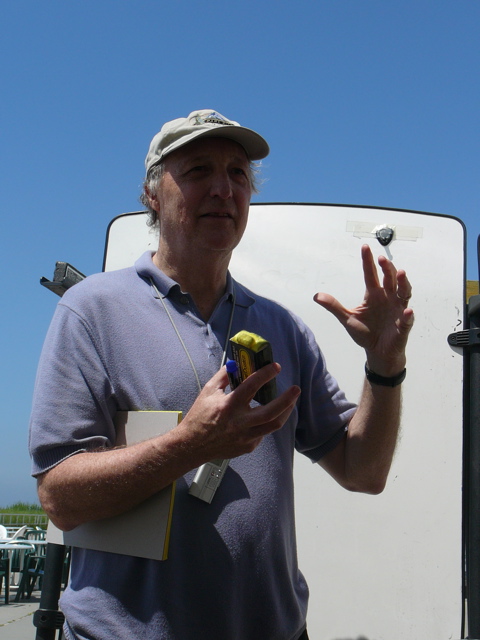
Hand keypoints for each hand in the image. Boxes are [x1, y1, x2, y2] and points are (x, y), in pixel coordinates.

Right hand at [178, 363, 300, 460]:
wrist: (192, 445)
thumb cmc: (199, 417)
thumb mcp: (208, 391)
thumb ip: (223, 376)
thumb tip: (236, 364)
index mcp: (229, 405)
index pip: (252, 386)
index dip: (266, 374)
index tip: (275, 367)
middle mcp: (240, 422)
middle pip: (272, 412)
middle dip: (287, 399)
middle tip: (296, 389)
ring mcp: (245, 437)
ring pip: (274, 425)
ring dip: (285, 412)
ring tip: (291, 402)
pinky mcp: (247, 446)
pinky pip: (263, 433)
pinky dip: (267, 423)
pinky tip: (267, 416)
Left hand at [313, 244, 413, 376]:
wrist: (377, 352)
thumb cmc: (365, 333)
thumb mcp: (347, 318)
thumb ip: (334, 306)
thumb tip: (316, 296)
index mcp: (374, 294)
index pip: (371, 274)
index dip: (368, 261)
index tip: (365, 247)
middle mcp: (388, 298)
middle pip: (390, 279)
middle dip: (387, 268)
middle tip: (382, 259)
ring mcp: (398, 309)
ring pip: (404, 292)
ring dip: (403, 283)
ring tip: (401, 274)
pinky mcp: (403, 325)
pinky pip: (407, 319)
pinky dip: (407, 315)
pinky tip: (407, 311)